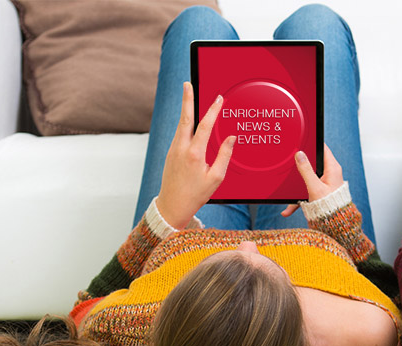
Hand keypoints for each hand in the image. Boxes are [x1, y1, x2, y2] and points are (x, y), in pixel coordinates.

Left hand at [156, 82, 236, 228]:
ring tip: (189, 95)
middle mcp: (181, 149)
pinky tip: (189, 119)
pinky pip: (179, 134)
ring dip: (186, 109)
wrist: (172, 206)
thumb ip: (224, 155)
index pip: (205, 126)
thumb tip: (231, 138)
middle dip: (187, 99)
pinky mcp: (170, 153)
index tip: (218, 99)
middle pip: (185, 118)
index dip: (213, 110)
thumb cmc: (195, 194)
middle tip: (187, 83)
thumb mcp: (216, 178)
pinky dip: (185, 123)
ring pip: (181, 125)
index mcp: (194, 154)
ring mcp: (173, 150)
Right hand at [281, 144, 344, 216]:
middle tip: (289, 161)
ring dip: (297, 187)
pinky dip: (298, 199)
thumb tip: (300, 154)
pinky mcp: (320, 192)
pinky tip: (288, 209)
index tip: (302, 139)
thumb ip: (306, 170)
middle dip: (300, 166)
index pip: (323, 148)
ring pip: (307, 179)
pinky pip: (307, 191)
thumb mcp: (314, 187)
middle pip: (312, 163)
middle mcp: (330, 174)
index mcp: (332, 168)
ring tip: (287, 192)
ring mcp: (324, 183)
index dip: (312, 142)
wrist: (335, 226)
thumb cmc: (330, 207)